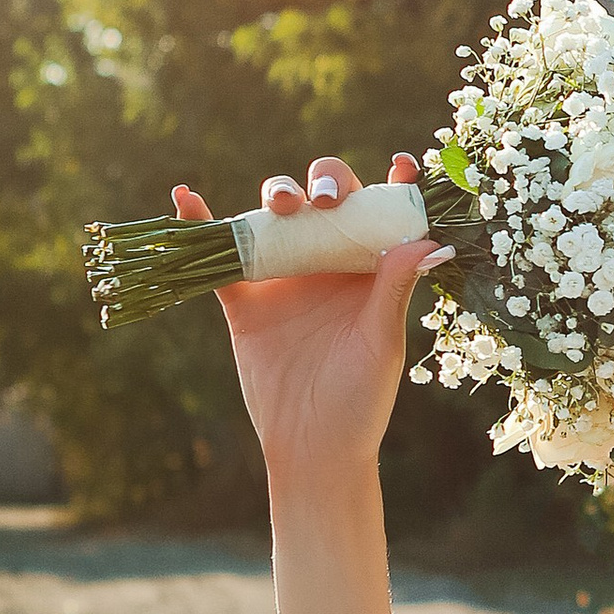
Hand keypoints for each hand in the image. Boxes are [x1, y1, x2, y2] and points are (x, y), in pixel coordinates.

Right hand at [172, 151, 439, 485]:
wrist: (313, 447)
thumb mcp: (382, 341)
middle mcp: (329, 262)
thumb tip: (429, 239)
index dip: (393, 184)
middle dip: (324, 184)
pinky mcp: (245, 298)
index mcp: (371, 268)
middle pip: (323, 200)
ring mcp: (285, 276)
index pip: (382, 212)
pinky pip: (220, 255)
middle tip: (327, 201)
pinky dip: (200, 224)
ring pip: (275, 216)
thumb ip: (395, 288)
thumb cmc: (362, 399)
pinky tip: (185, 197)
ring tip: (283, 205)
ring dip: (276, 195)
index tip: (403, 166)